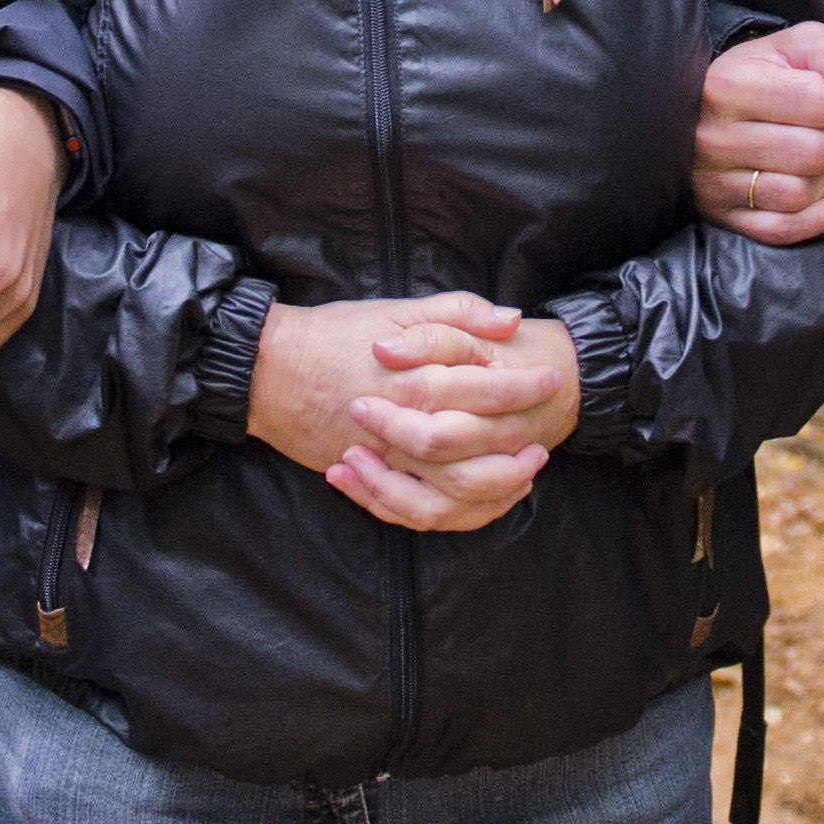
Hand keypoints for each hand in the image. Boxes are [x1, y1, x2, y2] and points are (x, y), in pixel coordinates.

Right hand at [251, 291, 565, 527]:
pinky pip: (420, 513)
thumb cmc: (336, 334)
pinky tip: (482, 497)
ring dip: (497, 489)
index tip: (551, 380)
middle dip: (519, 445)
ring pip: (454, 495)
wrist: (271, 370)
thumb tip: (510, 320)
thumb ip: (458, 313)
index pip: (487, 390)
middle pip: (478, 450)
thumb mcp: (397, 310)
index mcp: (416, 378)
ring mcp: (386, 461)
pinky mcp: (371, 479)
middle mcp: (404, 427)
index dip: (525, 388)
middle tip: (546, 438)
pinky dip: (457, 512)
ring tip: (523, 475)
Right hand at [693, 22, 823, 243]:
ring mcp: (713, 181)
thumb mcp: (802, 44)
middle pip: (814, 152)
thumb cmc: (765, 72)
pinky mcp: (722, 214)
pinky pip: (783, 229)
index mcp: (730, 85)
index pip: (820, 103)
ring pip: (800, 193)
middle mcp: (714, 136)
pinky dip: (822, 217)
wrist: (707, 106)